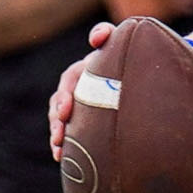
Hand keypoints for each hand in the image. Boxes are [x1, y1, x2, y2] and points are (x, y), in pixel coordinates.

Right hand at [48, 20, 113, 158]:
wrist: (135, 73)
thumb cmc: (125, 55)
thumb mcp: (116, 40)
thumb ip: (104, 34)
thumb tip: (97, 38)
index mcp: (82, 71)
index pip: (68, 82)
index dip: (64, 96)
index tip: (66, 111)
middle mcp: (76, 89)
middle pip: (59, 105)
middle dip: (57, 121)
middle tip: (59, 135)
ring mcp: (78, 106)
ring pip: (61, 121)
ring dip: (57, 136)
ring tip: (57, 150)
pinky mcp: (82, 121)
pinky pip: (69, 133)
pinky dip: (64, 145)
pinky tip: (60, 158)